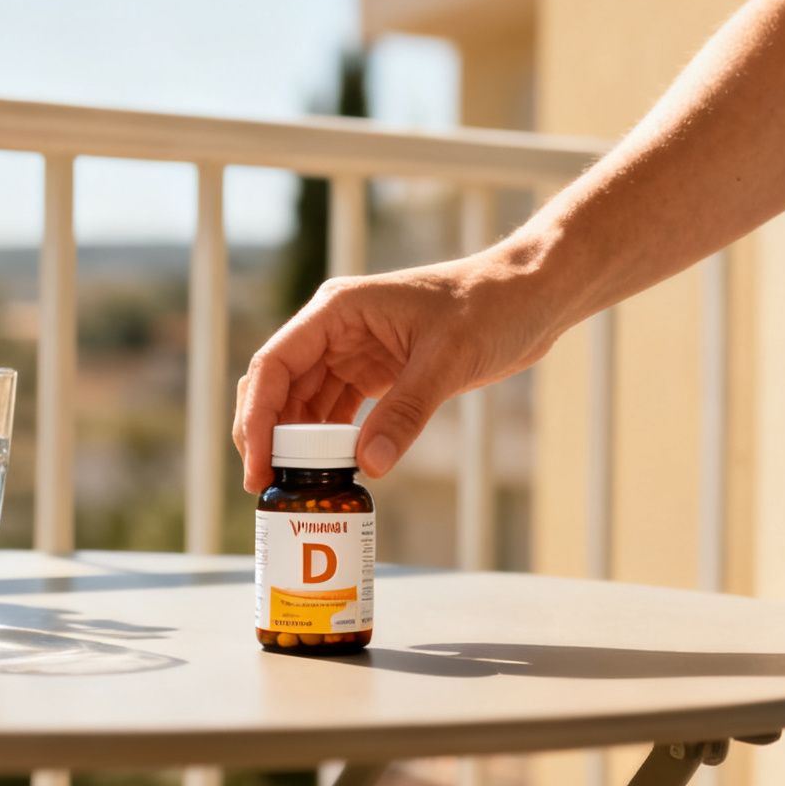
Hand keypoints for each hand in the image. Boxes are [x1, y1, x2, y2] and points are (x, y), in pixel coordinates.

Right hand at [232, 254, 556, 492]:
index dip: (256, 417)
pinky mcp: (376, 371)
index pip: (274, 364)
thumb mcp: (447, 361)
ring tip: (296, 487)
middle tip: (268, 487)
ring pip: (304, 401)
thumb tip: (367, 466)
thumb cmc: (489, 308)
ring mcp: (353, 350)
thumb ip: (405, 412)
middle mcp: (336, 328)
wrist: (528, 298)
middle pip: (279, 386)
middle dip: (267, 436)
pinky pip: (336, 410)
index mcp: (338, 310)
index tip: (258, 465)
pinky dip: (328, 441)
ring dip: (296, 443)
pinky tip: (330, 470)